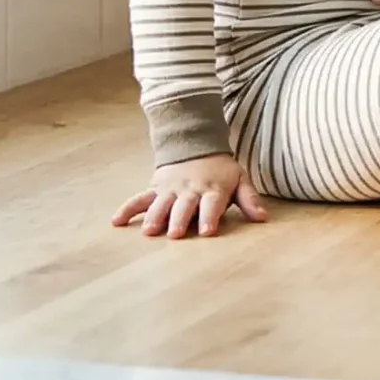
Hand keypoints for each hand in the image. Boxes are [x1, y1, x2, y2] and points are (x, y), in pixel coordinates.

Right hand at [111, 153, 266, 237]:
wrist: (195, 144)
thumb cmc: (220, 170)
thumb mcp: (240, 179)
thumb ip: (249, 199)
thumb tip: (262, 218)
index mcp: (213, 189)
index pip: (212, 204)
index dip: (210, 217)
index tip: (208, 231)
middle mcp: (190, 190)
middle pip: (184, 206)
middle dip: (179, 219)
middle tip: (174, 234)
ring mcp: (170, 189)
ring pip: (161, 203)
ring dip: (155, 216)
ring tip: (148, 231)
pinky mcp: (155, 188)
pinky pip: (139, 198)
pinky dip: (128, 209)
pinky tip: (116, 221)